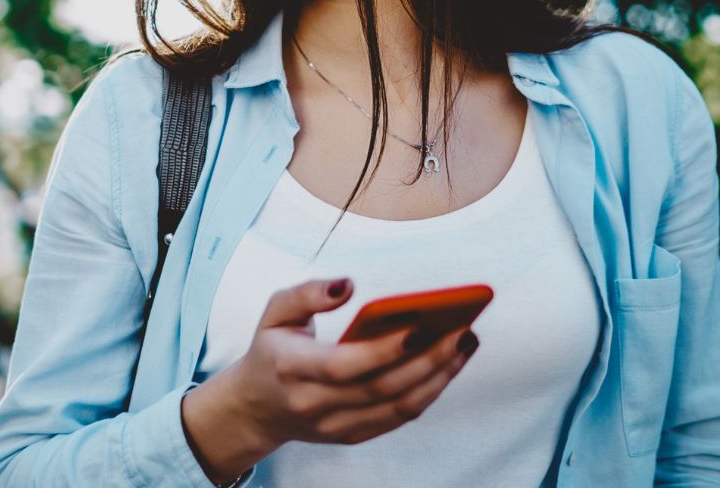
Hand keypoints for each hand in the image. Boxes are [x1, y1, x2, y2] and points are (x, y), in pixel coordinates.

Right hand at [181, 278, 477, 480]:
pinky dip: (428, 393)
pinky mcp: (352, 435)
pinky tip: (447, 365)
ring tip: (464, 345)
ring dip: (438, 378)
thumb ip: (307, 293)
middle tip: (462, 330)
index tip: (420, 325)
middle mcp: (313, 404)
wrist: (255, 408)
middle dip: (428, 361)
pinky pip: (398, 418)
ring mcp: (334, 426)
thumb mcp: (275, 312)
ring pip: (398, 408)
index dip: (384, 349)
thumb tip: (348, 285)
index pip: (344, 365)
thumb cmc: (271, 349)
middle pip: (381, 388)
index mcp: (292, 369)